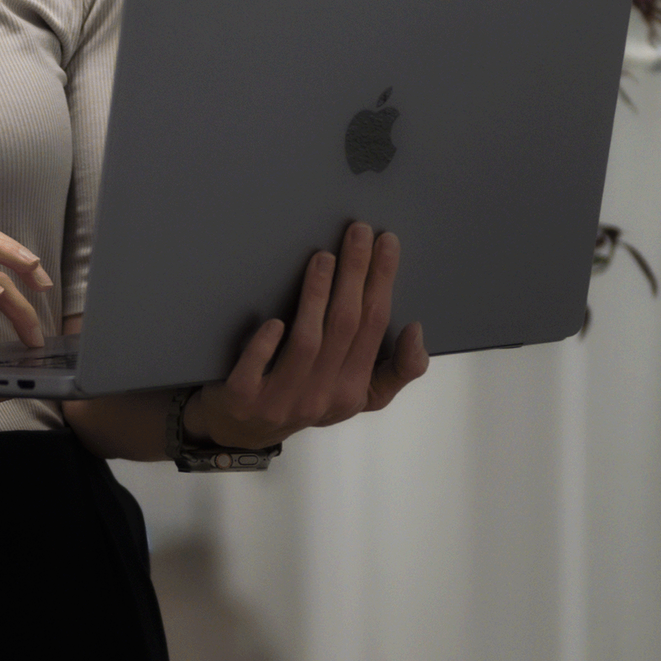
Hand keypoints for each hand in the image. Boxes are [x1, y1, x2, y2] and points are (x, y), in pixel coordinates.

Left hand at [186, 225, 427, 449]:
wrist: (242, 429)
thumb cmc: (304, 397)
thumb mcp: (358, 394)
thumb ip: (396, 370)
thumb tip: (417, 331)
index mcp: (352, 390)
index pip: (375, 326)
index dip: (382, 282)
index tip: (387, 242)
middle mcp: (320, 398)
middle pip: (346, 325)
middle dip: (355, 273)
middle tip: (357, 231)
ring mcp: (280, 400)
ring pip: (307, 342)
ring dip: (316, 296)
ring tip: (323, 258)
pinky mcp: (243, 400)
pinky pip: (256, 370)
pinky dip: (265, 344)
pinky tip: (274, 320)